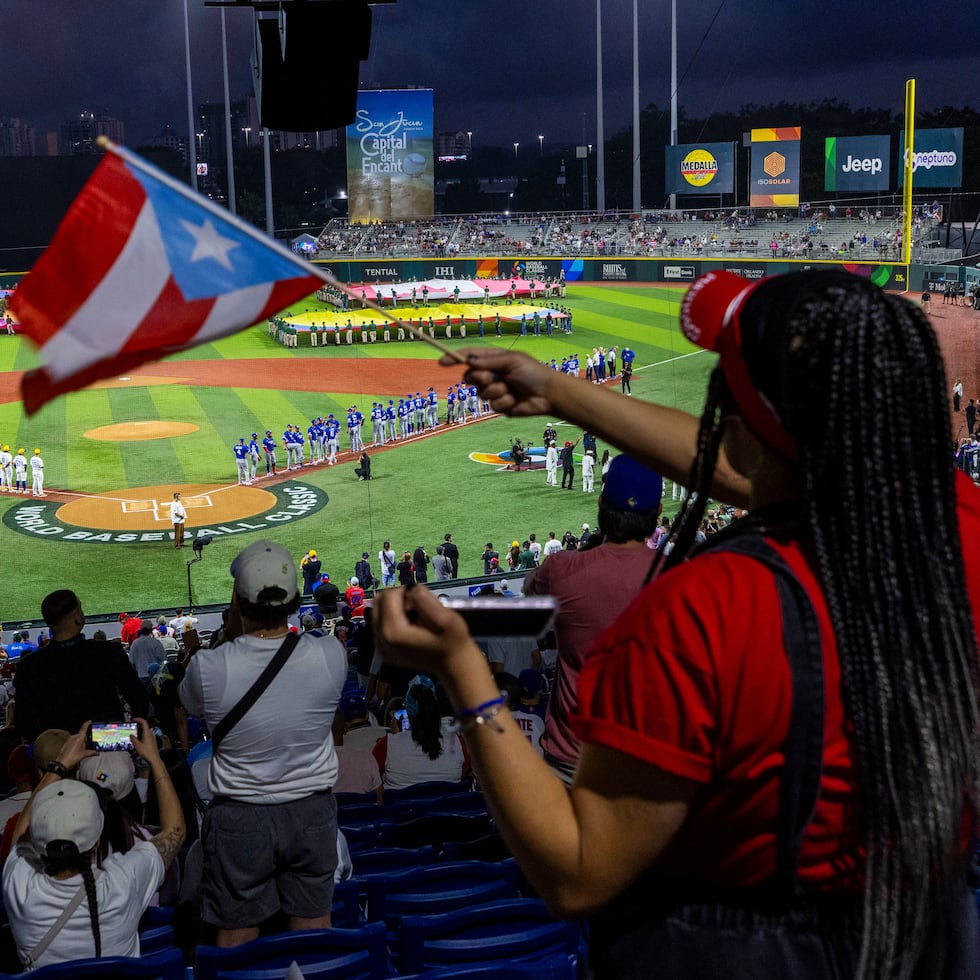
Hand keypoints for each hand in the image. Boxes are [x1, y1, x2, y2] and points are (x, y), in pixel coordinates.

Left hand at [55, 722, 97, 770]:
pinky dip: (77, 743)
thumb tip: (97, 753)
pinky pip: (73, 741)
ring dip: (81, 741)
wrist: (62, 763)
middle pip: (81, 734)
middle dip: (85, 738)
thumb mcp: (84, 755)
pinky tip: (78, 750)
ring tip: (83, 748)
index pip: (84, 728)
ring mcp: (69, 740)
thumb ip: (91, 752)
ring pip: (77, 738)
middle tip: (89, 743)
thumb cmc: (73, 757)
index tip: (90, 721)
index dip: (87, 724)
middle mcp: (73, 737)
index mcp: (79, 738)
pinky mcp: (66, 744)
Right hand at [128, 717, 160, 763]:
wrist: (154, 758)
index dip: (139, 719)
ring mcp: (152, 737)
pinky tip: (137, 743)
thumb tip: (131, 735)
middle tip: (132, 728)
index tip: (134, 719)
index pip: (144, 722)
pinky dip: (141, 737)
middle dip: (138, 727)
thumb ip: (133, 739)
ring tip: (133, 737)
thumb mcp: (137, 746)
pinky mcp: (152, 741)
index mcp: (147, 733)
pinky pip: (146, 736)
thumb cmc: (146, 752)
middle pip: (144, 727)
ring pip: (144, 732)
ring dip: (139, 733)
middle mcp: (150, 734)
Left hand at [374, 585, 475, 680]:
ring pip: (379, 610)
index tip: (422, 603)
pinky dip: (394, 618)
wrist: (453, 665)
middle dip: (398, 598)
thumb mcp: (446, 618)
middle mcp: (381, 640)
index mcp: (393, 633)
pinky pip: (381, 623)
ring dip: (396, 607)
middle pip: (379, 601)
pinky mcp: (383, 649)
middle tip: (418, 608)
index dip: (406, 592)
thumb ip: (425, 600)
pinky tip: (410, 625)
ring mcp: (380, 646)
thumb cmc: (452, 643)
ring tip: (415, 617)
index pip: (388, 595)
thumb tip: (411, 589)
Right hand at [441, 349, 557, 417]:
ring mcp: (496, 391)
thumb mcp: (511, 361)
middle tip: (494, 377)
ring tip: (511, 389)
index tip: (442, 362)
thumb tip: (469, 361)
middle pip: (470, 377)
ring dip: (496, 391)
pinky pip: (492, 405)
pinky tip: (515, 400)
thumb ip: (489, 362)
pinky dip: (503, 402)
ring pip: (481, 393)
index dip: (455, 358)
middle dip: (480, 378)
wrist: (548, 394)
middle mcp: (492, 374)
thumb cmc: (533, 372)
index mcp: (494, 360)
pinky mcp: (501, 406)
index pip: (470, 357)